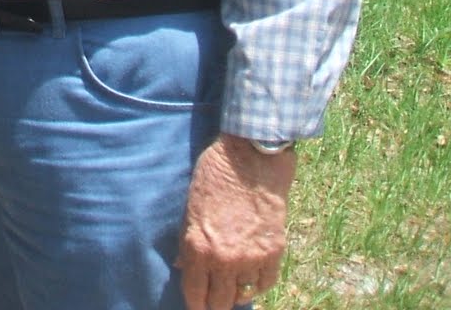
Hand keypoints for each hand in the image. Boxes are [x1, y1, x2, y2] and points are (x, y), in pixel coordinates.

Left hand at [177, 135, 295, 308]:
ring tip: (230, 290)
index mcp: (197, 247)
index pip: (194, 292)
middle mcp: (224, 258)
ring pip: (243, 294)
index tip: (196, 308)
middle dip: (214, 305)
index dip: (195, 304)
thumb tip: (182, 265)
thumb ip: (186, 241)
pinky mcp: (274, 252)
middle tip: (213, 303)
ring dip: (235, 292)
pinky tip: (251, 279)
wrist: (251, 161)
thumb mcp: (190, 208)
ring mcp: (251, 258)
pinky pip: (266, 282)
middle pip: (219, 301)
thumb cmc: (214, 178)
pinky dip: (258, 284)